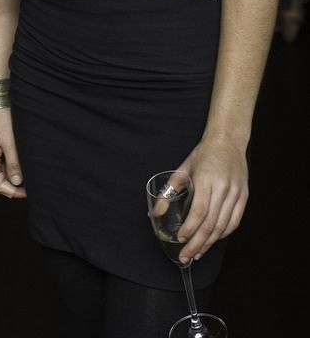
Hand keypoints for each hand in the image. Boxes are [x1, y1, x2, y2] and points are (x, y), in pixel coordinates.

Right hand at [0, 107, 26, 198]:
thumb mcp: (10, 142)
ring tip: (27, 179)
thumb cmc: (2, 119)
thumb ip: (13, 163)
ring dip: (11, 179)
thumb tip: (17, 182)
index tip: (27, 193)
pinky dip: (9, 169)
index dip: (12, 191)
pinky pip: (0, 164)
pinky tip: (20, 167)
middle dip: (11, 188)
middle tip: (27, 189)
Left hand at [175, 137, 247, 262]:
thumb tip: (154, 214)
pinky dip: (223, 234)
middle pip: (211, 223)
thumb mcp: (182, 170)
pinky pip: (234, 221)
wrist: (227, 142)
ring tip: (197, 253)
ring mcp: (236, 192)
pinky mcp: (244, 196)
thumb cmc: (202, 156)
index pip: (199, 211)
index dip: (190, 228)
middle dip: (197, 243)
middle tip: (186, 256)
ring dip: (210, 243)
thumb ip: (168, 192)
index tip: (180, 239)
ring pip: (223, 225)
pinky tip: (213, 240)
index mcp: (206, 179)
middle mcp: (223, 187)